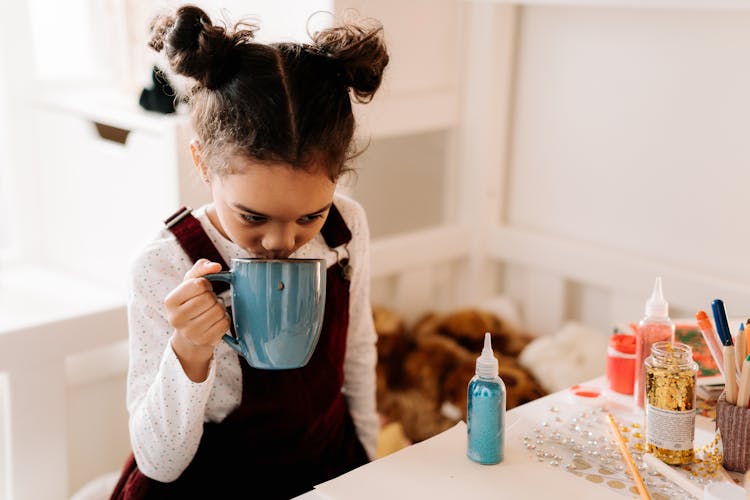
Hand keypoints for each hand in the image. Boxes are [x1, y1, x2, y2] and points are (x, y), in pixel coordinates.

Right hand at [165, 259, 229, 380]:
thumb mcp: (190, 283)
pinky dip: (224, 319)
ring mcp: (190, 332)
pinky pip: (224, 323)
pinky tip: (215, 322)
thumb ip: (201, 268)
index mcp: (170, 301)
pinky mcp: (204, 341)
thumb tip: (216, 266)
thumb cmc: (190, 303)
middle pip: (209, 298)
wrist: (189, 336)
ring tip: (210, 311)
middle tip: (207, 303)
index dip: (206, 284)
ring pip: (218, 310)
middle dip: (213, 297)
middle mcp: (176, 318)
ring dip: (220, 308)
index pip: (199, 284)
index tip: (202, 290)